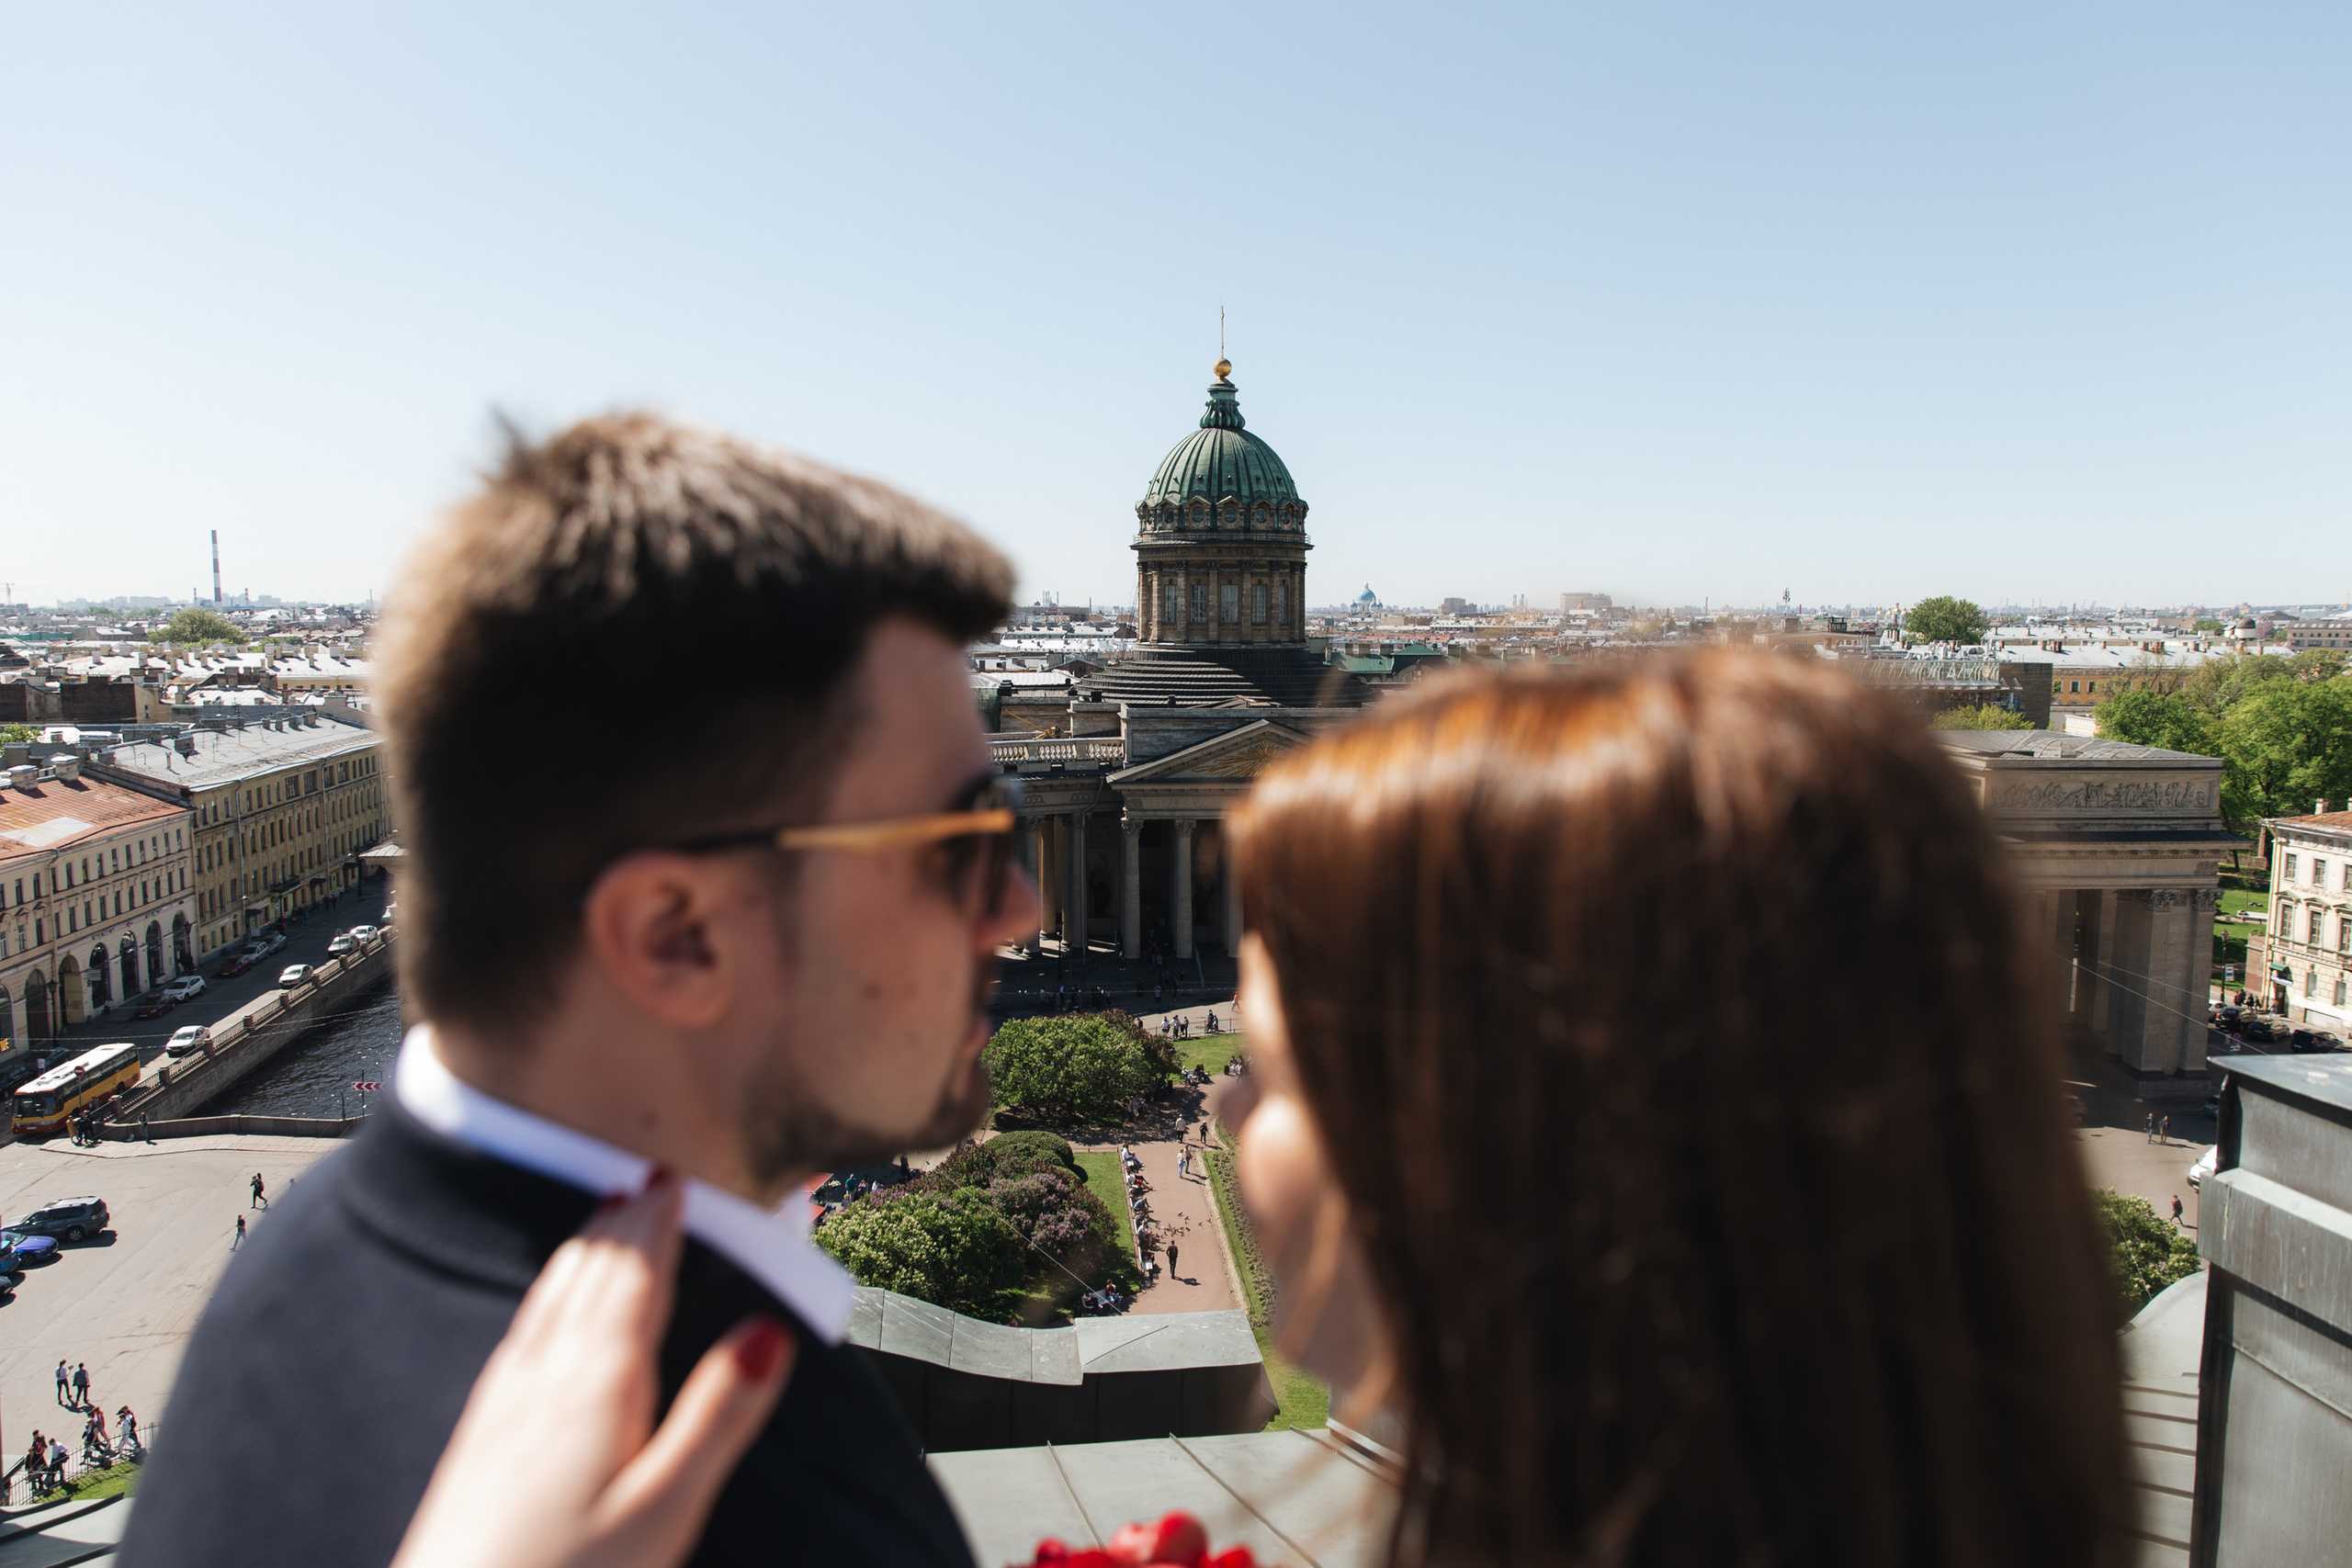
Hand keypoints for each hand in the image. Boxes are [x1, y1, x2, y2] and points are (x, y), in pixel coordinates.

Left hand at [391, 1174, 796, 1567]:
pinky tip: (542, 1312)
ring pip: (551, 1301)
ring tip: (603, 1219)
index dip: (658, 1224)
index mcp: (599, 1383)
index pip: (636, 1280)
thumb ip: (718, 1415)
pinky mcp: (480, 1437)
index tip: (674, 1177)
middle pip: (590, 1277)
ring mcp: (504, 1405)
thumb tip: (766, 1332)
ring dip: (584, 1251)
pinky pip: (523, 1334)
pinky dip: (548, 1297)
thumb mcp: (667, 1506)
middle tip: (647, 1180)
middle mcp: (545, 1378)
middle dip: (624, 1224)